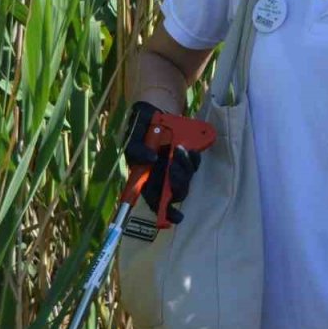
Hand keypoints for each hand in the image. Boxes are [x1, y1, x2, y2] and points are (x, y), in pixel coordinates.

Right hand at [123, 100, 200, 223]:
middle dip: (178, 182)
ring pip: (186, 177)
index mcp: (147, 178)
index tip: (175, 218)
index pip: (155, 200)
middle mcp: (162, 175)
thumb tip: (149, 159)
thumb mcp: (133, 138)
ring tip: (179, 149)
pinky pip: (194, 163)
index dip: (165, 212)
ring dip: (185, 166)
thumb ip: (136, 150)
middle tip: (174, 164)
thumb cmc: (141, 128)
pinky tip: (188, 148)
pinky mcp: (187, 156)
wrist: (155, 110)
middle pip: (175, 191)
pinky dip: (193, 158)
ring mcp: (175, 166)